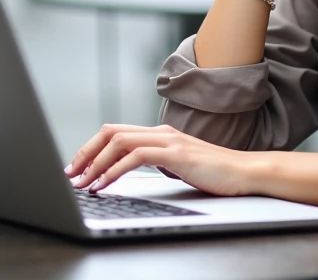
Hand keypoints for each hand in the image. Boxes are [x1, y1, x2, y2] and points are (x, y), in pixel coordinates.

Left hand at [65, 124, 258, 196]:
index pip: (116, 132)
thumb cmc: (216, 173)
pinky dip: (115, 171)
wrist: (246, 172)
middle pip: (110, 132)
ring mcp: (169, 141)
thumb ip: (159, 163)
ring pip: (119, 141)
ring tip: (84, 183)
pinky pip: (136, 157)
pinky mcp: (176, 154)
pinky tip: (106, 184)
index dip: (92, 148)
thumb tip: (133, 171)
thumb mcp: (179, 166)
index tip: (78, 168)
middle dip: (86, 153)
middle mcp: (161, 132)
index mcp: (160, 134)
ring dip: (95, 163)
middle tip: (71, 174)